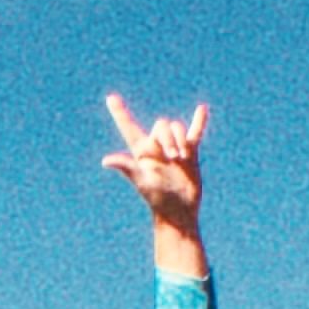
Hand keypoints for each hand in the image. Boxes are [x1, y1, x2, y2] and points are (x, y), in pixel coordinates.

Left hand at [101, 93, 208, 257]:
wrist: (179, 210)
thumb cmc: (157, 199)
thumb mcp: (141, 181)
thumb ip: (126, 167)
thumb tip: (106, 161)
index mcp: (141, 151)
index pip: (128, 127)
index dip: (120, 113)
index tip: (111, 98)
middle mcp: (155, 147)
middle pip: (161, 125)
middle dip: (168, 137)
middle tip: (172, 157)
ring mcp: (173, 148)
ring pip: (176, 127)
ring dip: (180, 138)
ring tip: (181, 158)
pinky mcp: (189, 152)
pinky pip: (194, 132)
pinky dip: (199, 121)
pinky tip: (202, 109)